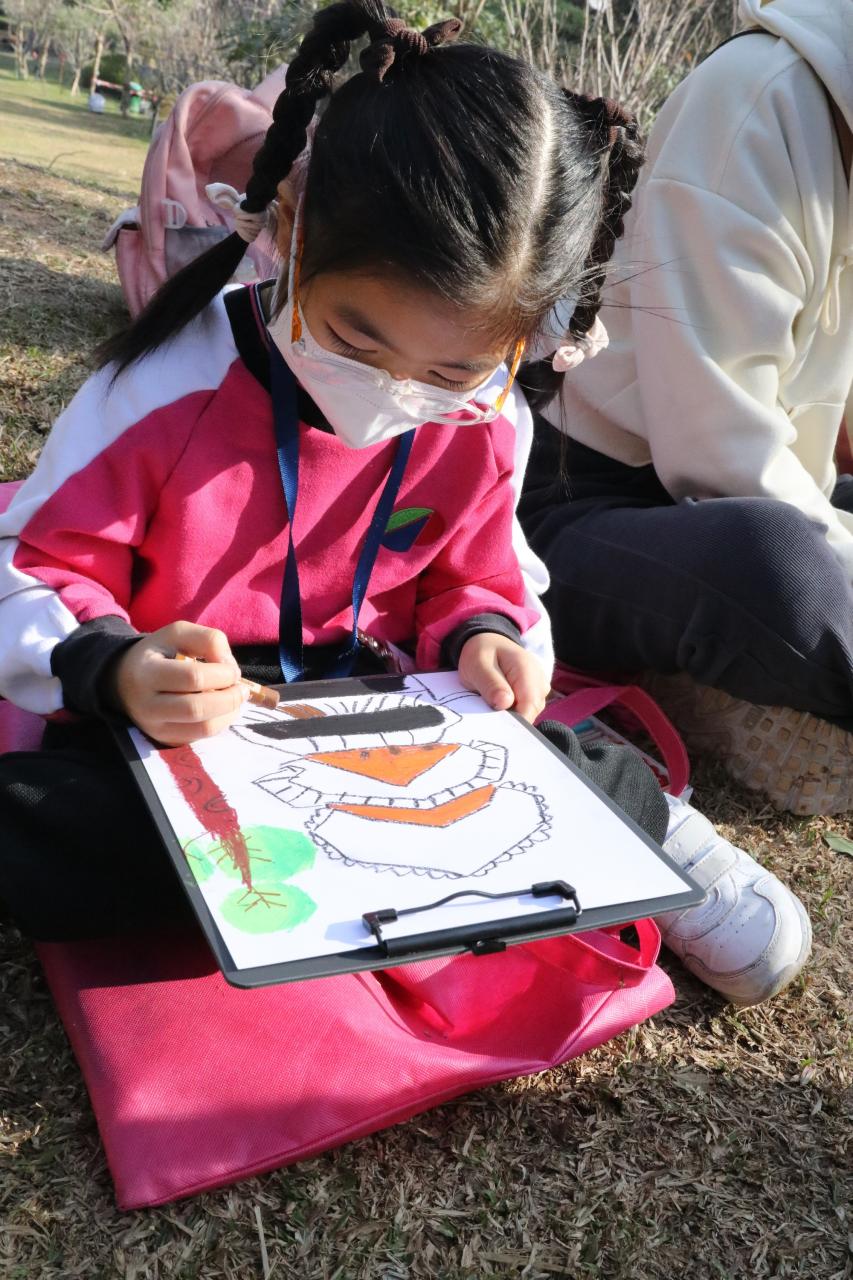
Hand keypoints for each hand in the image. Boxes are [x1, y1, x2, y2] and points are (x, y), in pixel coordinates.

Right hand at [110, 621, 248, 744]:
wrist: (126, 681)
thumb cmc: (159, 654)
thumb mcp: (179, 633)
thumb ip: (209, 640)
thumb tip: (230, 667)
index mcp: (147, 673)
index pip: (193, 678)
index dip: (222, 674)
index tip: (232, 669)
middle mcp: (147, 705)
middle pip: (197, 709)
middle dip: (229, 698)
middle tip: (240, 688)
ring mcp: (155, 727)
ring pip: (203, 728)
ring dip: (229, 712)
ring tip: (234, 697)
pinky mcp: (166, 740)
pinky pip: (201, 737)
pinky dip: (220, 723)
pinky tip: (221, 708)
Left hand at [457, 632, 549, 722]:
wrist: (489, 642)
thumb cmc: (482, 653)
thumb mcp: (478, 664)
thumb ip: (491, 684)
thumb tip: (504, 703)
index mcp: (527, 670)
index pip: (529, 706)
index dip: (514, 722)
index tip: (496, 731)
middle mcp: (540, 681)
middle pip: (531, 713)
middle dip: (511, 722)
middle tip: (487, 721)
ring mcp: (540, 689)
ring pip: (529, 714)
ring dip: (511, 717)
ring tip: (491, 709)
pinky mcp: (536, 695)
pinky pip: (526, 711)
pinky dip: (513, 714)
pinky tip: (499, 708)